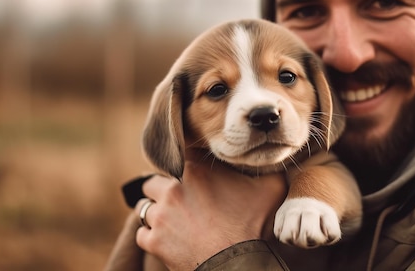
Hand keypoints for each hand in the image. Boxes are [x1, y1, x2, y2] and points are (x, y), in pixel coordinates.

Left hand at [135, 160, 286, 269]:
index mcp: (196, 171)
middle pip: (153, 181)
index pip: (179, 155)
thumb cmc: (255, 225)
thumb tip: (271, 156)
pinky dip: (152, 236)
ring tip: (172, 220)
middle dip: (163, 189)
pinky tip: (167, 239)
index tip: (192, 173)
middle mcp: (172, 189)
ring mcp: (160, 216)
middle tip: (178, 200)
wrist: (239, 264)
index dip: (185, 164)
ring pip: (145, 208)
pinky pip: (143, 234)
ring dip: (156, 213)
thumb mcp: (270, 187)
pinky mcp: (154, 241)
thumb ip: (266, 167)